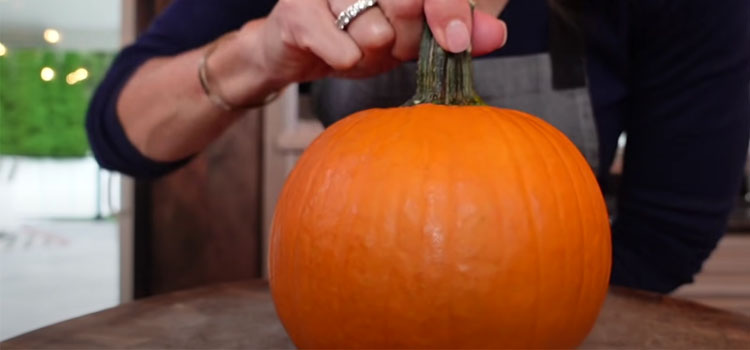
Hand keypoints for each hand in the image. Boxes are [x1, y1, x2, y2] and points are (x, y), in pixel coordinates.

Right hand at [226, 0, 506, 99]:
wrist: (294, 52)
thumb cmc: (356, 36)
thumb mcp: (412, 36)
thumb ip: (456, 30)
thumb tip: (495, 35)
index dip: (449, 9)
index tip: (455, 41)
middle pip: (407, 5)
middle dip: (406, 39)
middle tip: (391, 43)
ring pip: (374, 31)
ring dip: (370, 53)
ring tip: (357, 45)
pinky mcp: (298, 8)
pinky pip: (343, 49)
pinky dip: (345, 61)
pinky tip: (335, 52)